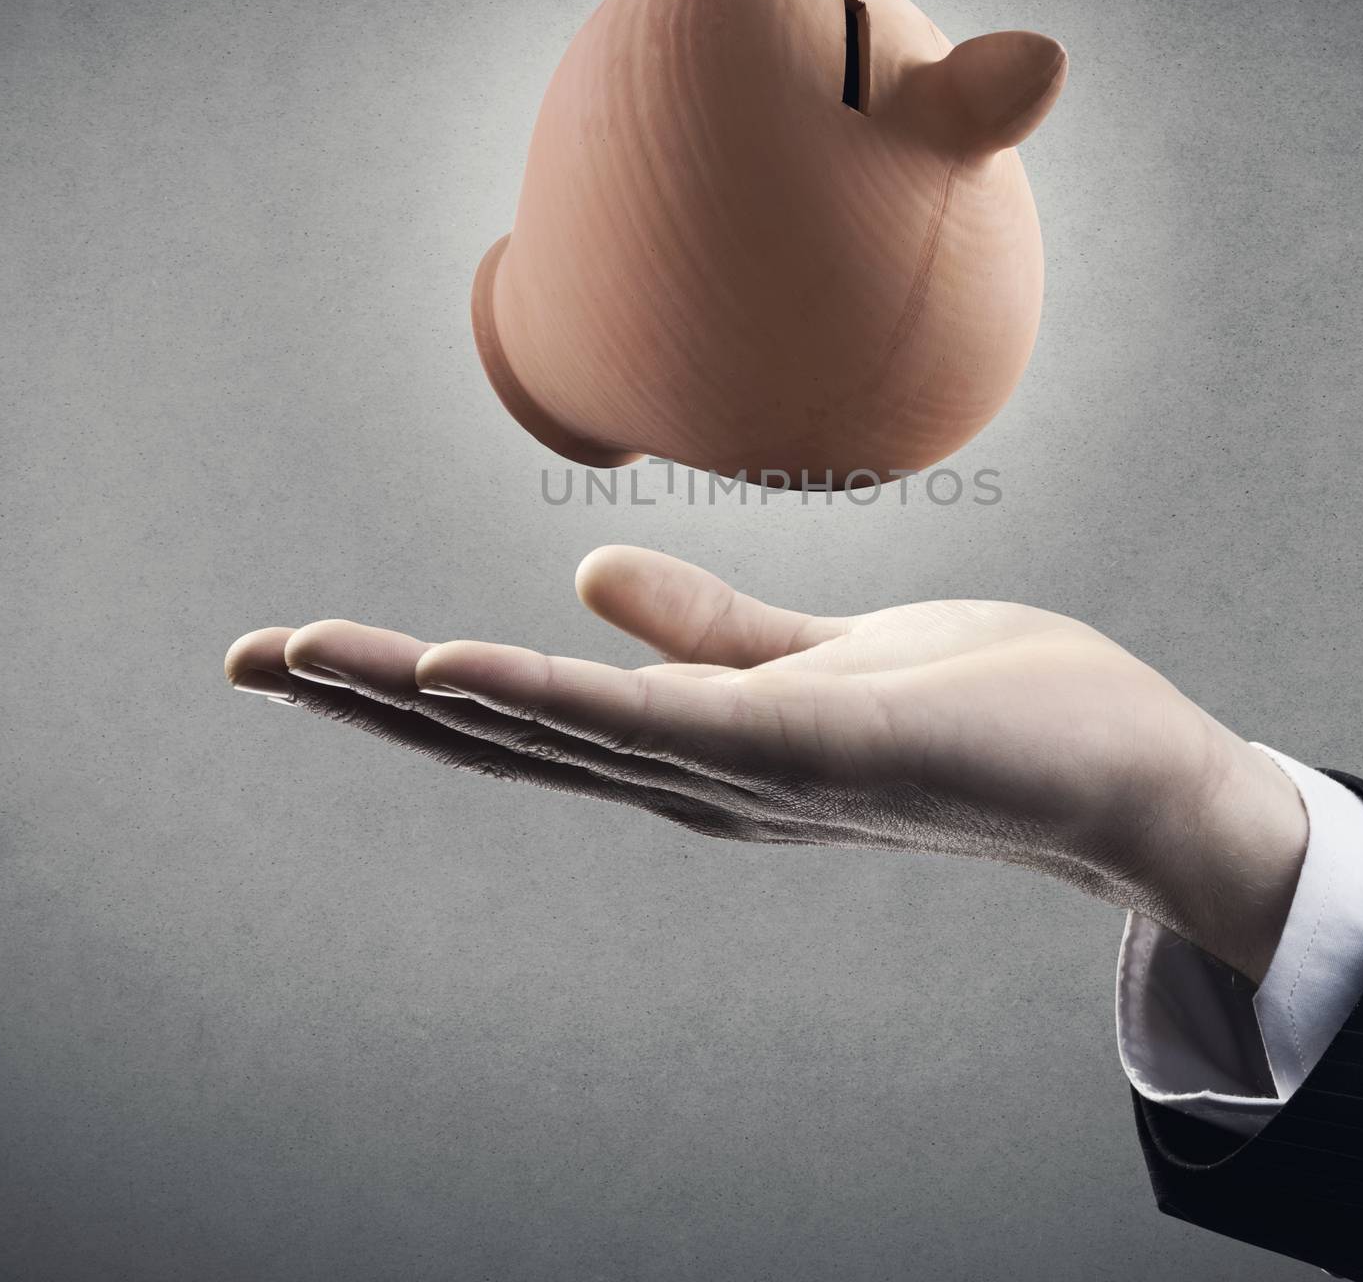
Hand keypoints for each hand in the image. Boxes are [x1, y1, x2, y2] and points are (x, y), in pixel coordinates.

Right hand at [225, 546, 1306, 980]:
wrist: (1117, 765)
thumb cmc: (968, 707)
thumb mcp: (808, 656)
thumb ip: (702, 629)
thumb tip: (580, 582)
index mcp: (692, 749)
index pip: (523, 716)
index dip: (405, 690)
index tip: (294, 652)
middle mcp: (698, 779)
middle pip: (508, 734)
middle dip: (373, 699)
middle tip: (246, 659)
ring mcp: (749, 774)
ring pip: (557, 732)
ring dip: (428, 697)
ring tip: (309, 657)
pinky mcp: (813, 748)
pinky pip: (662, 720)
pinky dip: (555, 696)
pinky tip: (464, 664)